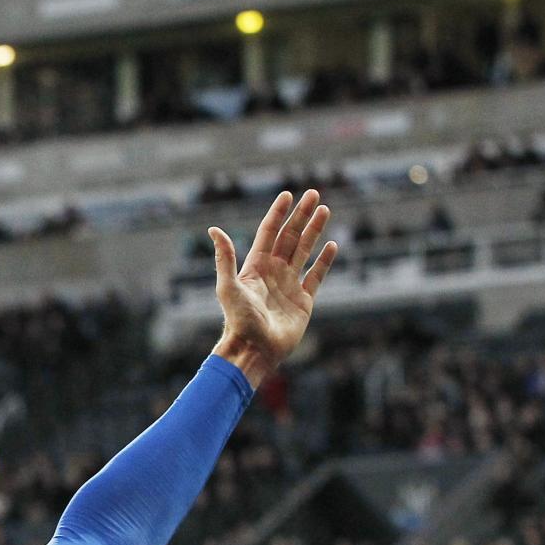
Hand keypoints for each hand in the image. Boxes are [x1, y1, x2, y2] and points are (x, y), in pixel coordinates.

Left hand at [207, 189, 338, 386]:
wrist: (253, 350)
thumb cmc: (238, 320)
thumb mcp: (228, 287)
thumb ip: (225, 258)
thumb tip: (213, 229)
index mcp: (256, 266)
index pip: (269, 232)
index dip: (278, 213)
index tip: (287, 195)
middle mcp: (273, 272)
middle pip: (290, 236)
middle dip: (301, 215)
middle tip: (314, 194)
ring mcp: (289, 285)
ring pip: (304, 251)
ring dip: (314, 231)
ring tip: (324, 210)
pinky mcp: (303, 301)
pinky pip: (317, 276)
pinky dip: (324, 261)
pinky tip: (332, 245)